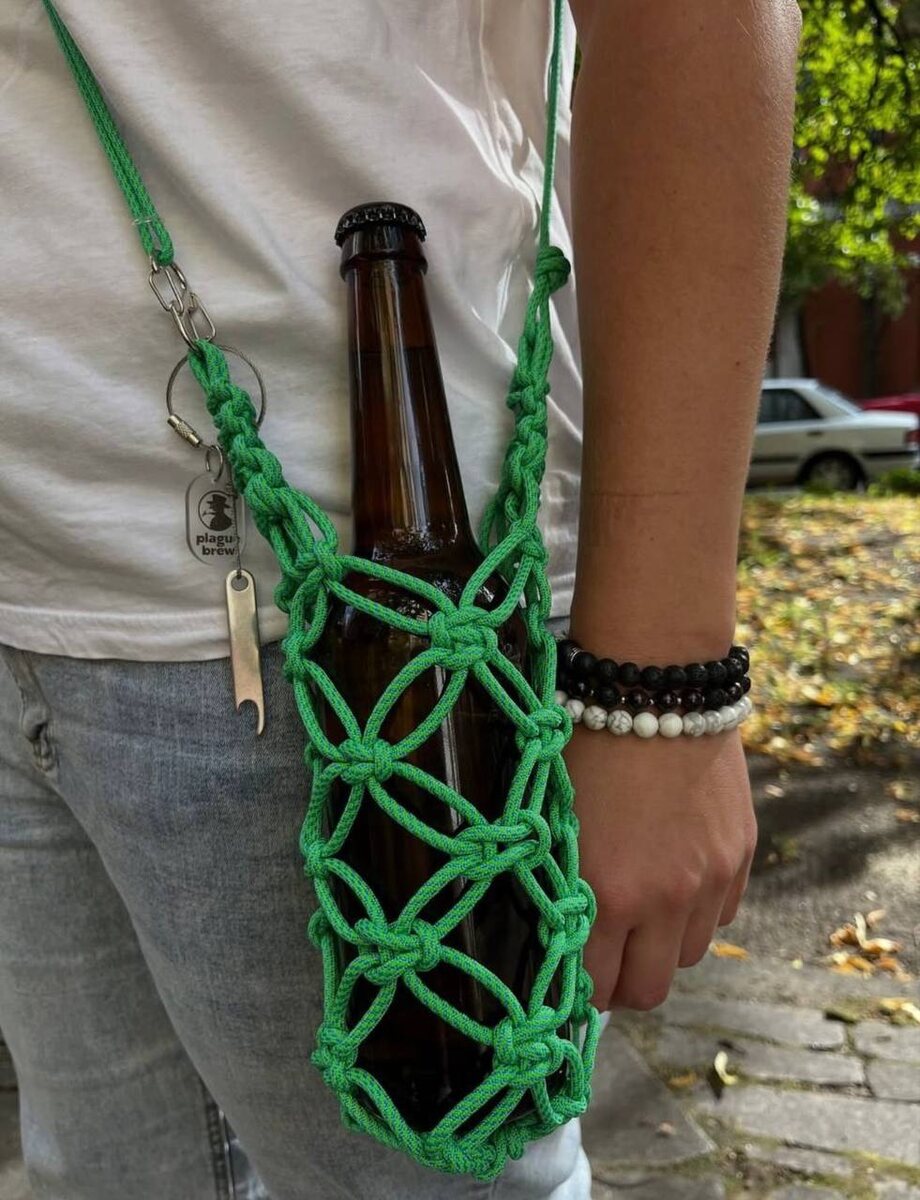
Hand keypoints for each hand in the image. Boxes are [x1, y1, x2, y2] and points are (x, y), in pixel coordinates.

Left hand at [566, 723, 756, 1011]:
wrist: (654, 686)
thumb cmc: (587, 743)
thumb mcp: (559, 818)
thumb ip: (566, 884)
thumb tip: (566, 934)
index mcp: (605, 891)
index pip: (595, 986)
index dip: (580, 987)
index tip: (574, 972)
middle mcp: (662, 898)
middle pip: (650, 988)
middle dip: (624, 981)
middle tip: (610, 954)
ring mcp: (708, 879)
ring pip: (689, 955)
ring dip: (664, 945)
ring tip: (643, 907)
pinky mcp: (740, 855)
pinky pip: (721, 915)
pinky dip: (698, 910)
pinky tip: (677, 874)